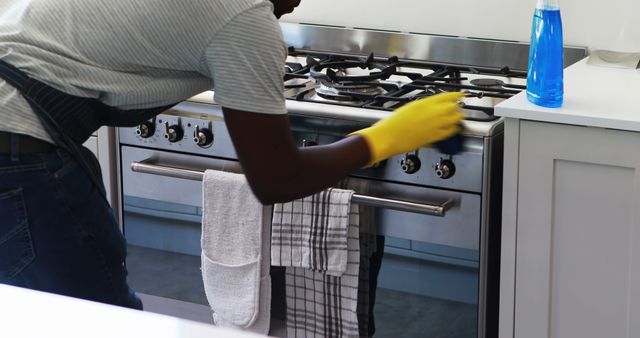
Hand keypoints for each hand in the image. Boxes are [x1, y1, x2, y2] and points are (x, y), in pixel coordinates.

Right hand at [349, 92, 464, 165]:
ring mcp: (436, 125)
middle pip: (454, 107)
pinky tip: (453, 127)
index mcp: (426, 102)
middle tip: (457, 106)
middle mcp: (433, 112)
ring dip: (457, 117)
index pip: (448, 96)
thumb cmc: (394, 123)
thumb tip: (433, 105)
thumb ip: (425, 105)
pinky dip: (454, 128)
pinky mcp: (436, 137)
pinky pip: (451, 131)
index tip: (460, 95)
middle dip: (457, 106)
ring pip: (456, 118)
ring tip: (456, 117)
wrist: (389, 137)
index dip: (457, 95)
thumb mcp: (410, 106)